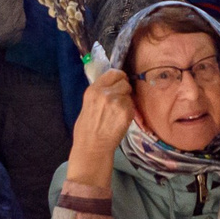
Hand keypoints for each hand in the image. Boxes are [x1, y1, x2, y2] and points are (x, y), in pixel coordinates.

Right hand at [69, 66, 134, 183]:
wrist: (92, 146)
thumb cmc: (87, 128)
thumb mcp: (88, 103)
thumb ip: (100, 92)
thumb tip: (113, 83)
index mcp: (94, 89)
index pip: (113, 72)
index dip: (119, 77)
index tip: (119, 83)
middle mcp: (105, 93)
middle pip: (124, 81)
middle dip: (124, 88)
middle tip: (119, 99)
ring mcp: (117, 102)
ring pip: (129, 93)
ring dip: (127, 100)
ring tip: (118, 111)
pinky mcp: (126, 112)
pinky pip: (132, 105)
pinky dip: (130, 110)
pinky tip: (121, 118)